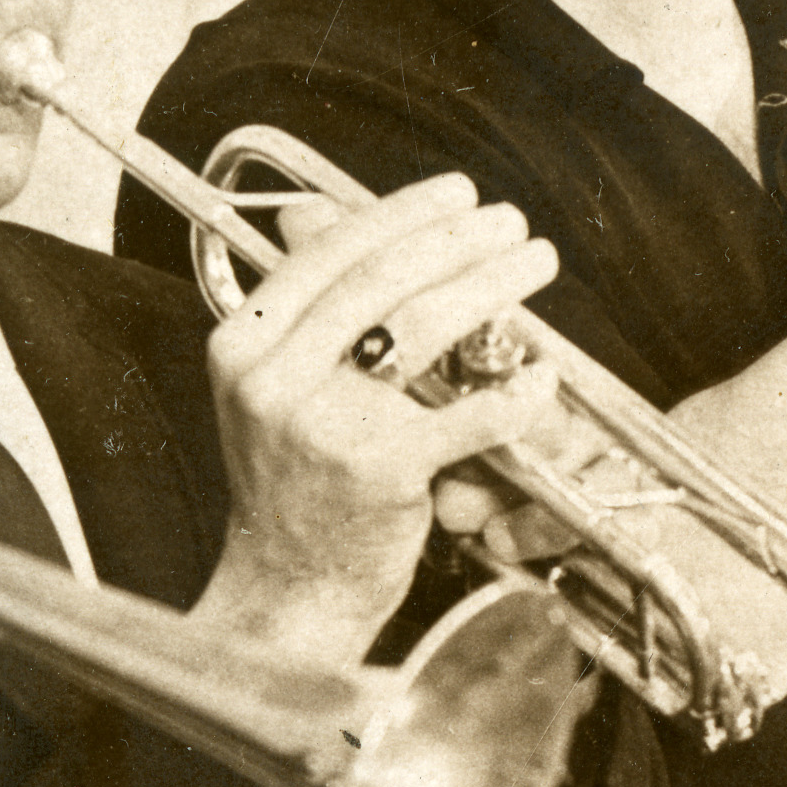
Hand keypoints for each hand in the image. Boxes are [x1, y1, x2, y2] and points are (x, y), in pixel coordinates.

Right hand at [187, 174, 568, 670]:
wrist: (286, 593)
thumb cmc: (293, 490)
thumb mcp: (272, 387)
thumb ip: (299, 307)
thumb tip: (311, 209)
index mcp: (242, 344)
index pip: (329, 254)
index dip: (401, 212)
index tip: (455, 193)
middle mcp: (273, 377)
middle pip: (382, 279)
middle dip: (458, 239)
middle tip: (512, 223)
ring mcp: (323, 423)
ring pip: (423, 328)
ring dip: (492, 286)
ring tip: (534, 265)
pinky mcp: (378, 470)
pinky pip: (464, 415)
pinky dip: (513, 393)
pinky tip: (544, 374)